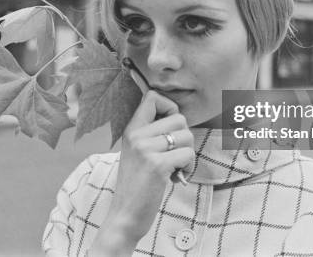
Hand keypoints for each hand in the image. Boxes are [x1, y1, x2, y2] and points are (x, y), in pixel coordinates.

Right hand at [89, 90, 194, 254]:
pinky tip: (176, 177)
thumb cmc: (137, 184)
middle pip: (179, 119)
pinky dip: (188, 167)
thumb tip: (179, 117)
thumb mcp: (137, 152)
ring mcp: (145, 149)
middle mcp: (136, 135)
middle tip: (173, 156)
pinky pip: (188, 154)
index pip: (153, 97)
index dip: (170, 108)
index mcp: (131, 129)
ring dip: (188, 154)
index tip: (170, 128)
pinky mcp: (157, 165)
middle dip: (184, 138)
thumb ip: (151, 133)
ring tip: (174, 167)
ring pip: (187, 136)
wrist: (124, 216)